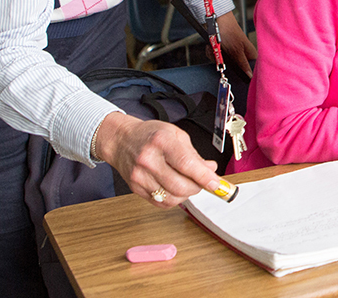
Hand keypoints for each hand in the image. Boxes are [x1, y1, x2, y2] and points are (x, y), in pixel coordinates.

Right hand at [95, 112, 222, 208]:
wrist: (121, 140)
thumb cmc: (150, 135)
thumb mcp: (176, 135)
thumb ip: (194, 154)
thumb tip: (210, 170)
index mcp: (161, 141)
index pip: (186, 164)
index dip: (204, 176)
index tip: (216, 184)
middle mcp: (148, 159)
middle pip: (179, 185)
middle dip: (197, 187)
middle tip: (204, 182)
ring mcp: (140, 176)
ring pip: (171, 198)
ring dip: (187, 195)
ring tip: (189, 184)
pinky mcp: (135, 189)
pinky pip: (161, 203)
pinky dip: (174, 199)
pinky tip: (176, 189)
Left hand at [217, 11, 254, 77]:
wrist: (214, 19)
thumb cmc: (229, 31)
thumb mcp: (237, 50)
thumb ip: (243, 64)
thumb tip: (250, 76)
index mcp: (249, 53)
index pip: (250, 69)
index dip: (242, 72)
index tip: (235, 72)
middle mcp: (240, 53)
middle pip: (232, 68)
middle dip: (223, 62)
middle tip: (221, 55)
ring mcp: (229, 51)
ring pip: (221, 63)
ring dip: (215, 56)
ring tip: (214, 47)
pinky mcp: (220, 48)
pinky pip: (215, 56)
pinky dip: (211, 51)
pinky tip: (210, 46)